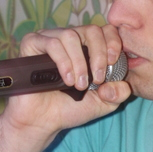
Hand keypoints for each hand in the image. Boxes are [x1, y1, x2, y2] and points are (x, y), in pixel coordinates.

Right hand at [1, 25, 130, 140]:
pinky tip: (66, 80)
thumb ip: (119, 93)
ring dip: (79, 62)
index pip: (106, 30)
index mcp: (89, 48)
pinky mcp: (32, 44)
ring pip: (71, 35)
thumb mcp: (104, 103)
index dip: (113, 42)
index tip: (113, 62)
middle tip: (97, 79)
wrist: (43, 122)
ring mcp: (50, 39)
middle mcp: (71, 40)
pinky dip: (64, 62)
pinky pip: (52, 43)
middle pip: (91, 30)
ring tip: (79, 84)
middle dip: (99, 55)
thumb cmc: (71, 108)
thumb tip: (120, 83)